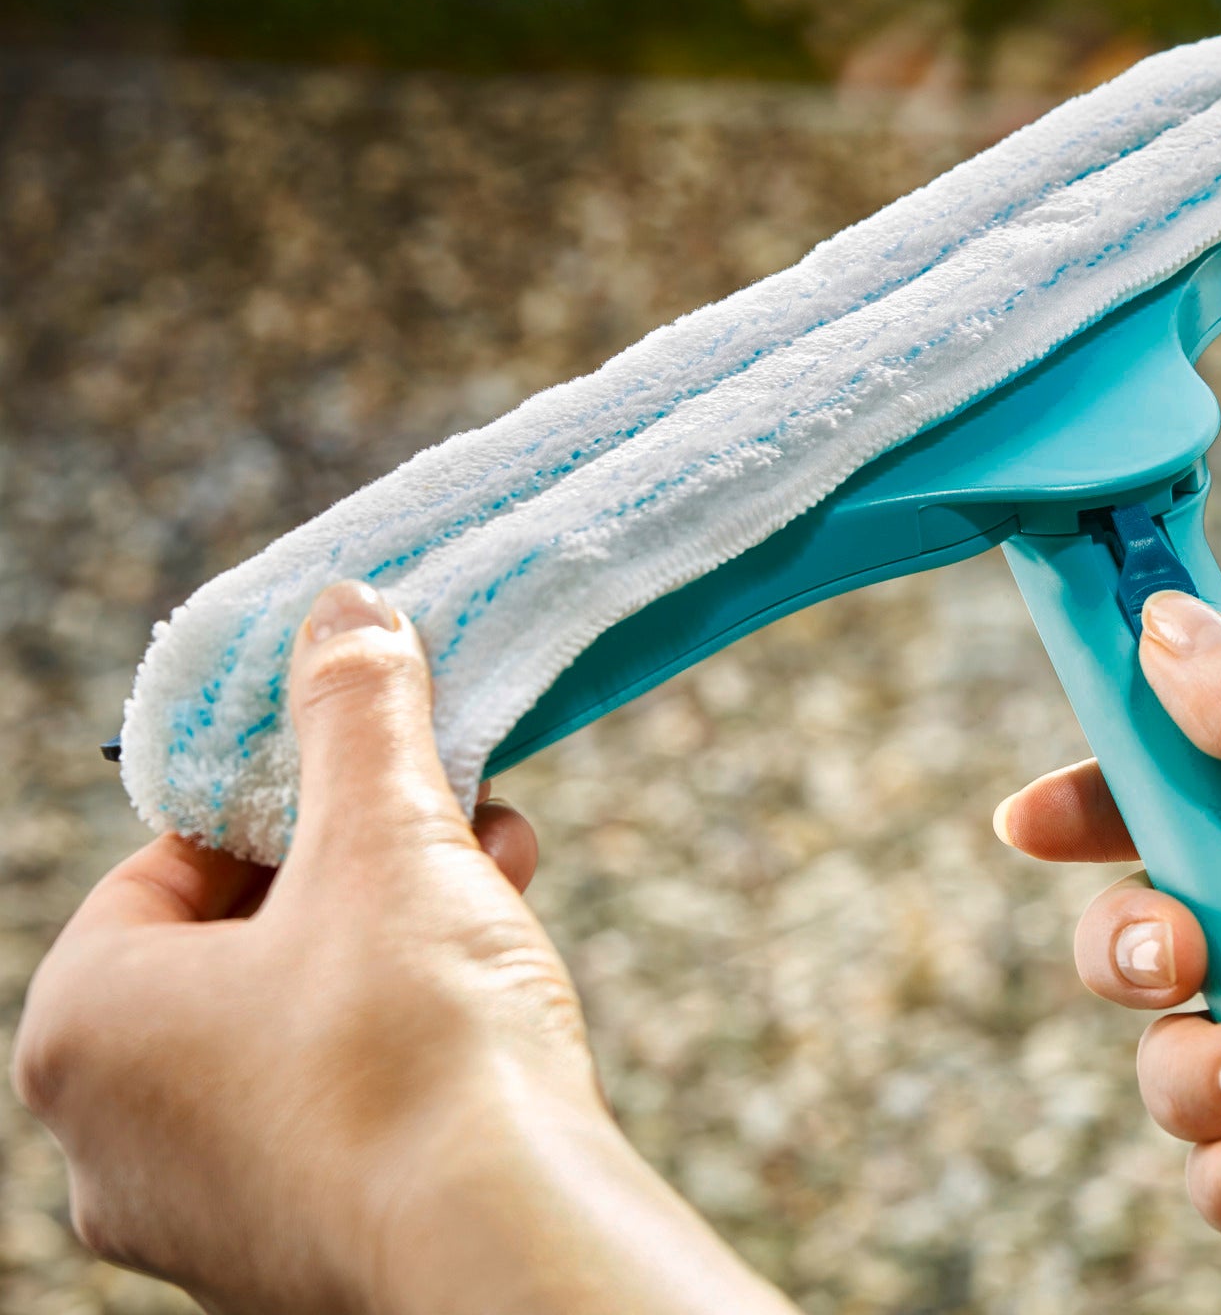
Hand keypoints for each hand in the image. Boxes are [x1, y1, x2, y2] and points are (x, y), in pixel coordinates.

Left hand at [14, 580, 796, 1314]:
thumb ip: (355, 712)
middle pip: (240, 943)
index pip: (168, 865)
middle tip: (458, 815)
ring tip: (502, 884)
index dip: (287, 795)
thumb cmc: (413, 1042)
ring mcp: (202, 1212)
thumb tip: (342, 605)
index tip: (380, 765)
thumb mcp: (385, 838)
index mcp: (82, 1028)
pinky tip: (497, 992)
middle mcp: (112, 1138)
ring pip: (295, 1026)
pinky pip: (336, 1107)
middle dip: (364, 865)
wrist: (503, 1247)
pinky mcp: (293, 1251)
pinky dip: (407, 1038)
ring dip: (397, 940)